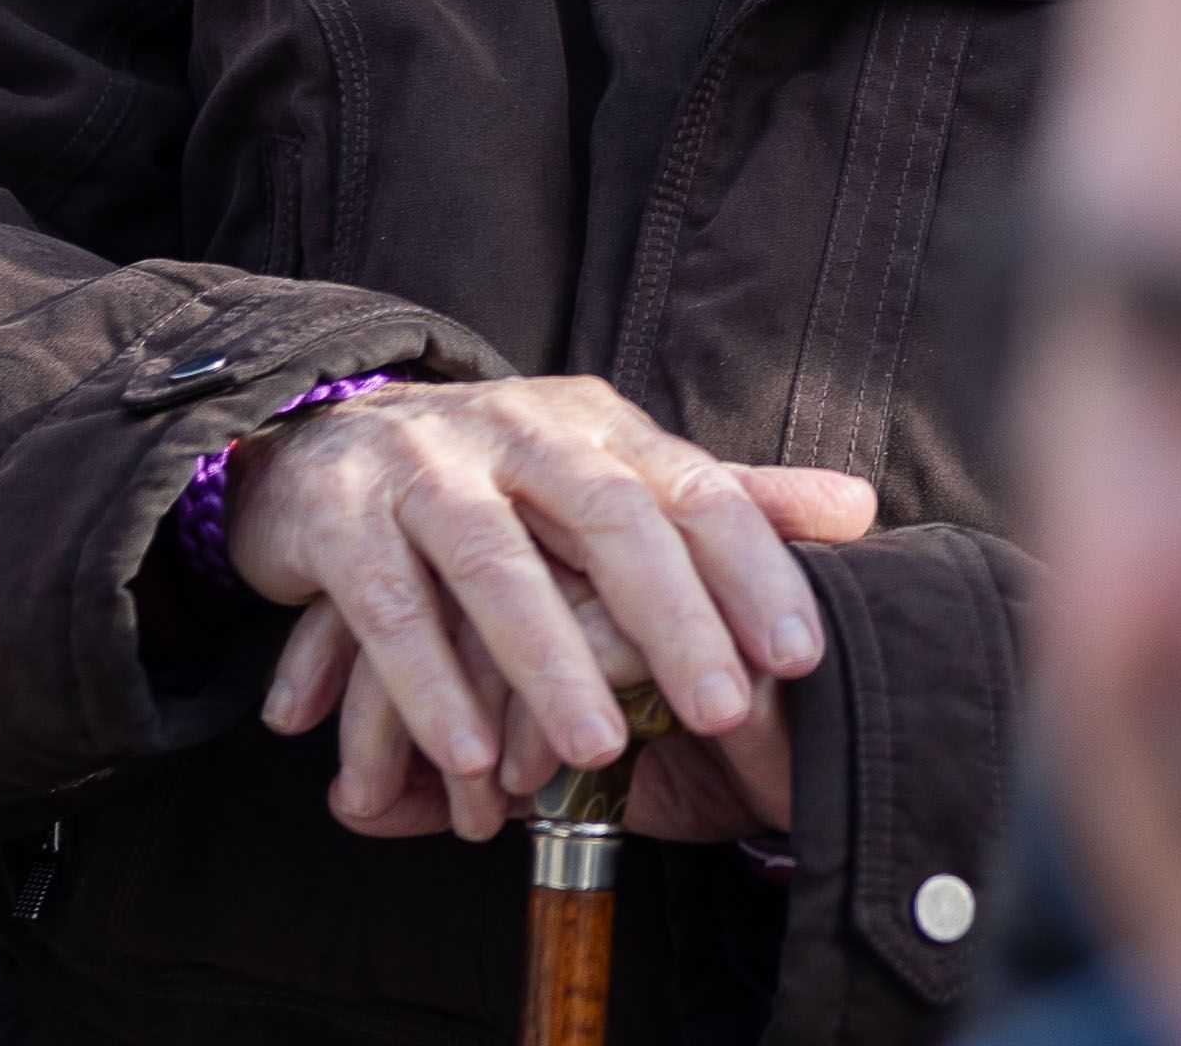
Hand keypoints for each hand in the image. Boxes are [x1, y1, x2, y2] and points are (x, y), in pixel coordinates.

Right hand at [224, 375, 875, 844]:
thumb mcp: (610, 477)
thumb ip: (727, 501)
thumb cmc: (496, 479)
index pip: (692, 487)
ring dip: (545, 660)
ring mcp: (425, 467)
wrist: (319, 438)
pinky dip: (425, 682)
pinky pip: (387, 604)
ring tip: (596, 747)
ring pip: (493, 562)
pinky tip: (467, 755)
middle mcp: (518, 432)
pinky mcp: (342, 516)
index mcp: (595, 426)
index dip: (752, 566)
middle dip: (669, 616)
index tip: (802, 653)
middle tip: (722, 709)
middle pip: (608, 516)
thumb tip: (862, 507)